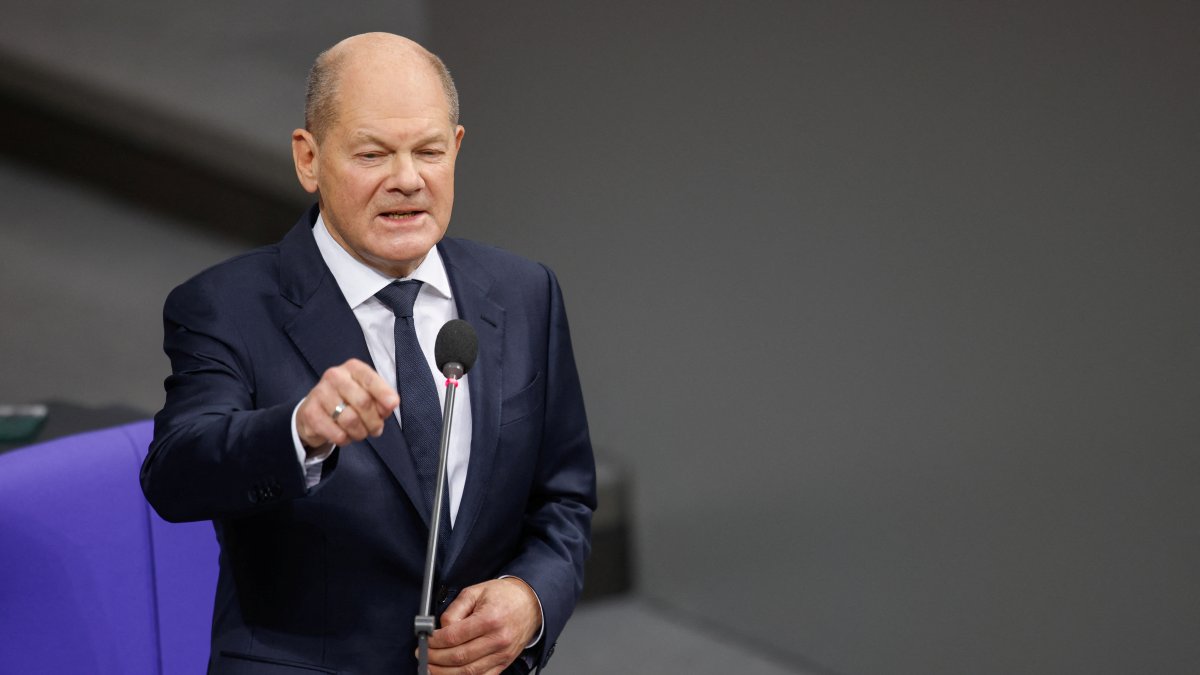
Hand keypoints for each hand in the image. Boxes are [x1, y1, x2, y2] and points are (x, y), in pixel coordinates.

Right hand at [295, 358, 398, 453]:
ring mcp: (320, 393)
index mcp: (353, 368)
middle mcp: (335, 376)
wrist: (313, 412)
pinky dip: (345, 439)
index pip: (370, 379)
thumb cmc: (347, 401)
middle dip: (374, 421)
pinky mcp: (310, 412)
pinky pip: (336, 433)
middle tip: (376, 430)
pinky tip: (344, 436)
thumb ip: (381, 400)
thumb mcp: (367, 395)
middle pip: (363, 402)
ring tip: (360, 434)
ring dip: (360, 433)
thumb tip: (391, 404)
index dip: (383, 392)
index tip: (393, 404)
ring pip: (350, 420)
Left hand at [427, 578, 541, 674]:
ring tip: (431, 667)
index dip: (435, 641)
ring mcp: (502, 654)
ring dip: (445, 673)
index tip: (426, 640)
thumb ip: (455, 609)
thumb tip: (440, 629)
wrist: (530, 603)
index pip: (454, 636)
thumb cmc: (503, 596)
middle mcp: (498, 639)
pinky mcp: (504, 663)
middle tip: (423, 655)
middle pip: (459, 657)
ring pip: (468, 672)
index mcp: (489, 619)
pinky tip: (450, 673)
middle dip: (435, 658)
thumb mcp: (475, 592)